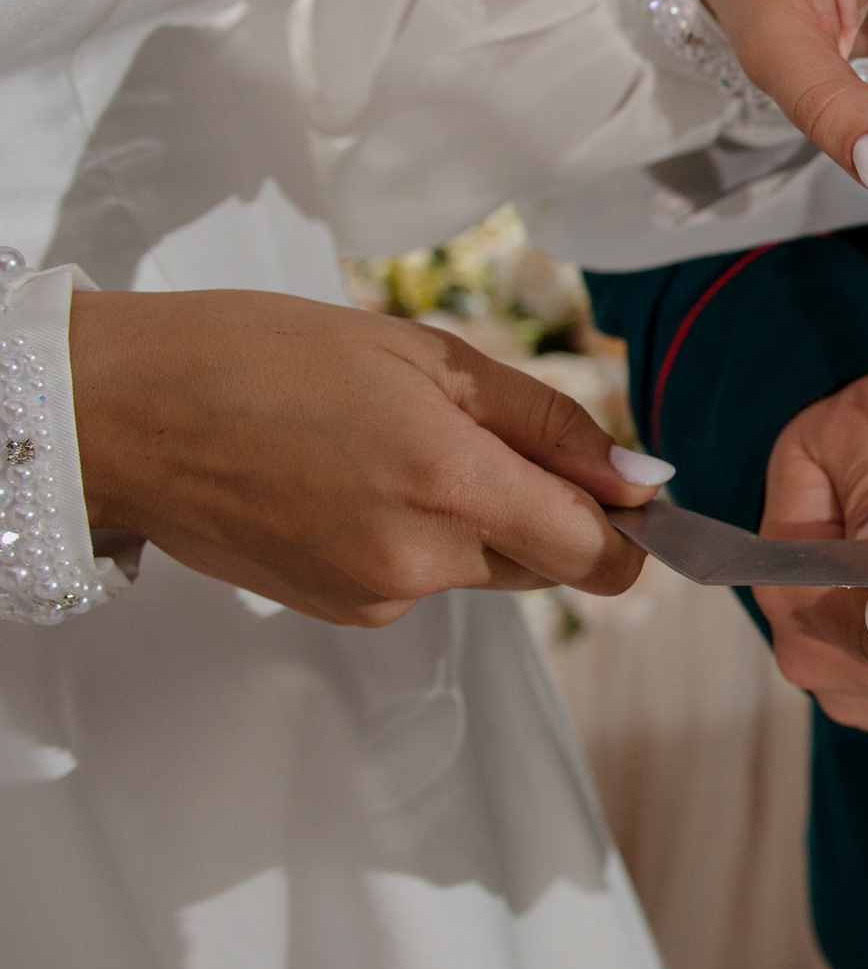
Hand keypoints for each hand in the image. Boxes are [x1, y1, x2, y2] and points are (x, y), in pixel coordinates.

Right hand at [70, 290, 660, 626]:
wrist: (124, 413)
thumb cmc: (265, 356)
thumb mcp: (426, 356)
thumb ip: (548, 423)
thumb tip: (643, 480)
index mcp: (454, 487)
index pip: (601, 557)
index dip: (628, 527)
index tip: (617, 485)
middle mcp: (423, 562)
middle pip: (550, 563)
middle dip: (545, 508)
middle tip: (476, 435)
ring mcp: (380, 597)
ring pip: (486, 570)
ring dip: (476, 521)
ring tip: (392, 449)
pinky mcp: (343, 612)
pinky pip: (425, 580)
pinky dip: (417, 537)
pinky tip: (352, 483)